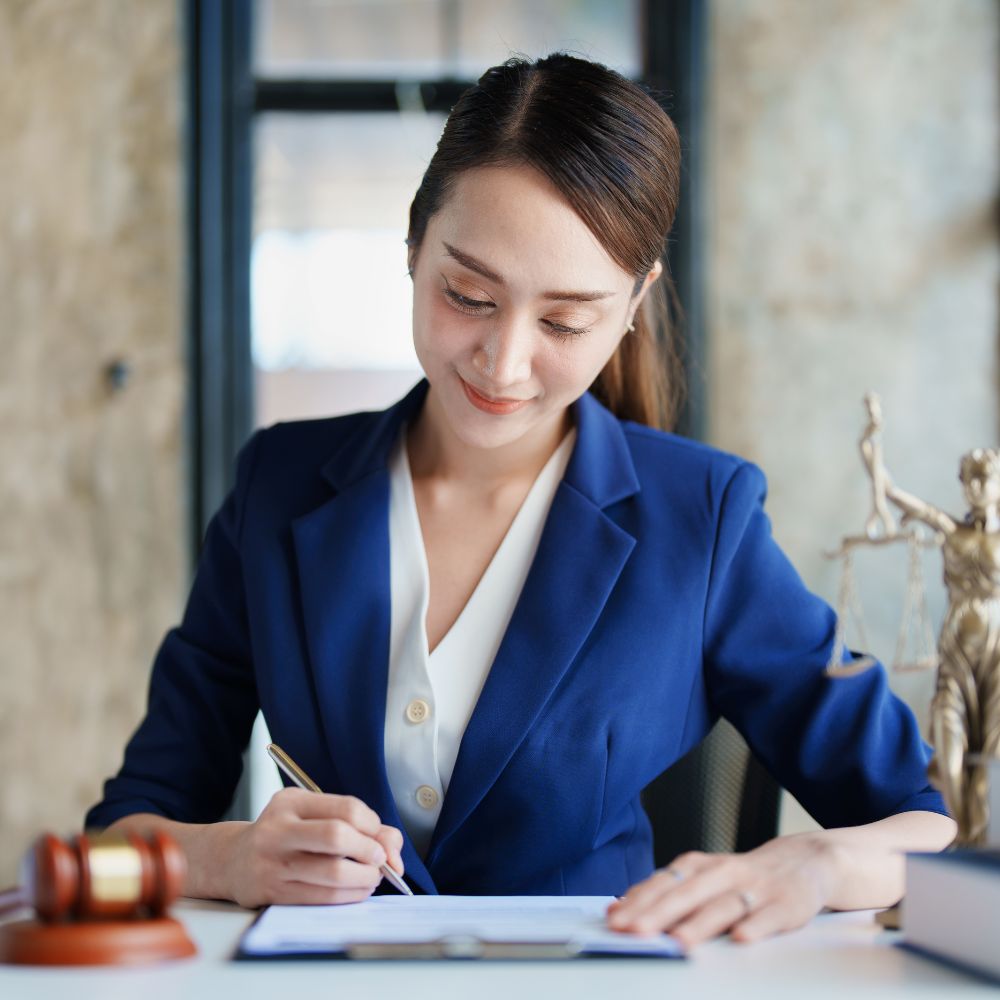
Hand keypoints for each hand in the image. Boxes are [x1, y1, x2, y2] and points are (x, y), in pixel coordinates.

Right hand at [225, 787, 404, 907]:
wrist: (231, 860)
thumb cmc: (283, 834)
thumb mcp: (311, 814)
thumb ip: (356, 823)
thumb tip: (393, 848)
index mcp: (292, 802)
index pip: (346, 808)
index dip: (373, 825)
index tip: (379, 837)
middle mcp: (279, 829)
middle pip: (337, 836)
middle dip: (369, 851)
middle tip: (379, 860)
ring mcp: (274, 862)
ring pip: (332, 873)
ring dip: (364, 878)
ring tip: (371, 877)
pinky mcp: (273, 892)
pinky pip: (322, 897)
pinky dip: (349, 896)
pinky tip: (355, 890)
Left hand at [606, 834, 838, 947]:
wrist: (805, 860)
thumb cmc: (743, 877)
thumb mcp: (705, 878)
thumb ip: (668, 893)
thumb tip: (620, 910)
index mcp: (701, 866)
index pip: (664, 882)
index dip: (638, 901)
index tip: (614, 920)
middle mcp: (724, 872)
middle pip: (688, 892)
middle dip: (659, 913)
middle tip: (635, 932)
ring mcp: (756, 887)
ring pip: (724, 905)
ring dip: (701, 923)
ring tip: (679, 941)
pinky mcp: (787, 904)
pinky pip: (769, 917)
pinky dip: (755, 926)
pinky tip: (740, 939)